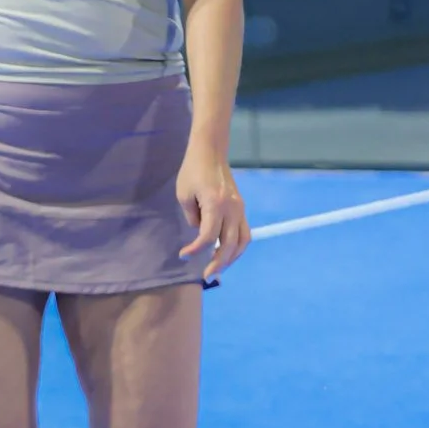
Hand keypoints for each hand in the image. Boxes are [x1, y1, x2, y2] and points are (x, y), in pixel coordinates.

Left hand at [176, 140, 249, 277]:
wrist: (211, 152)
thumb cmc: (192, 171)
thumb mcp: (184, 195)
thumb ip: (193, 218)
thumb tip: (201, 235)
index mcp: (216, 204)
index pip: (208, 237)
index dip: (196, 250)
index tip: (183, 255)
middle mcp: (232, 209)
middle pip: (229, 244)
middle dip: (217, 263)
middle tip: (205, 275)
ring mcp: (240, 209)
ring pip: (242, 242)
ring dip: (231, 259)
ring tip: (218, 269)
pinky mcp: (241, 209)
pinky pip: (244, 234)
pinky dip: (237, 248)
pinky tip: (227, 255)